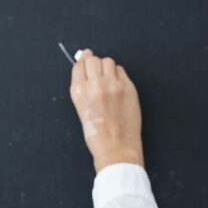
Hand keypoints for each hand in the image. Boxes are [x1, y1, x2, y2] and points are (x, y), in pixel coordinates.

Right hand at [69, 48, 144, 172]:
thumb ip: (83, 89)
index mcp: (79, 92)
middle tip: (97, 74)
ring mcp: (113, 85)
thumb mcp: (82, 110)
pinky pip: (121, 71)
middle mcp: (95, 85)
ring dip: (107, 68)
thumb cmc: (97, 134)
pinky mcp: (128, 88)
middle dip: (94, 64)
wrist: (115, 147)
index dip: (82, 63)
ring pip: (108, 62)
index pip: (79, 66)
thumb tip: (86, 66)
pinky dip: (118, 75)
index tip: (85, 62)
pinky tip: (117, 87)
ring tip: (108, 81)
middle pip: (93, 60)